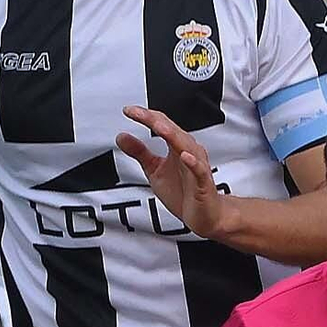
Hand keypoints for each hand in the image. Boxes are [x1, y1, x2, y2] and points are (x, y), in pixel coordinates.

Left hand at [117, 106, 229, 240]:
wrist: (205, 216)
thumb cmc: (184, 192)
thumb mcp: (155, 171)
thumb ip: (140, 153)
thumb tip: (121, 136)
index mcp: (177, 147)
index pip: (162, 125)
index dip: (145, 116)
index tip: (128, 111)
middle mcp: (189, 152)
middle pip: (172, 130)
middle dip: (155, 121)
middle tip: (138, 113)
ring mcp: (197, 167)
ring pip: (186, 146)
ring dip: (173, 135)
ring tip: (158, 126)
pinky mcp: (203, 184)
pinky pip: (199, 171)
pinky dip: (193, 162)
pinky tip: (185, 156)